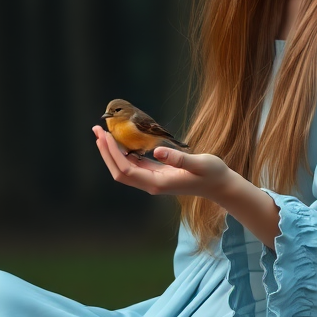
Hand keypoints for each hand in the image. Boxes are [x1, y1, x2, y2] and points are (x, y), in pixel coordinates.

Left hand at [92, 125, 231, 199]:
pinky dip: (123, 153)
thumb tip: (157, 150)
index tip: (105, 136)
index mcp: (157, 183)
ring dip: (112, 152)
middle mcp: (151, 184)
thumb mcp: (200, 164)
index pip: (126, 169)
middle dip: (106, 151)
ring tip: (103, 133)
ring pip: (124, 168)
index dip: (113, 153)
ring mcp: (152, 180)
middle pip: (119, 171)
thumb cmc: (212, 174)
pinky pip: (133, 165)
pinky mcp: (156, 174)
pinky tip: (119, 141)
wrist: (220, 185)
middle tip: (97, 131)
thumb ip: (179, 158)